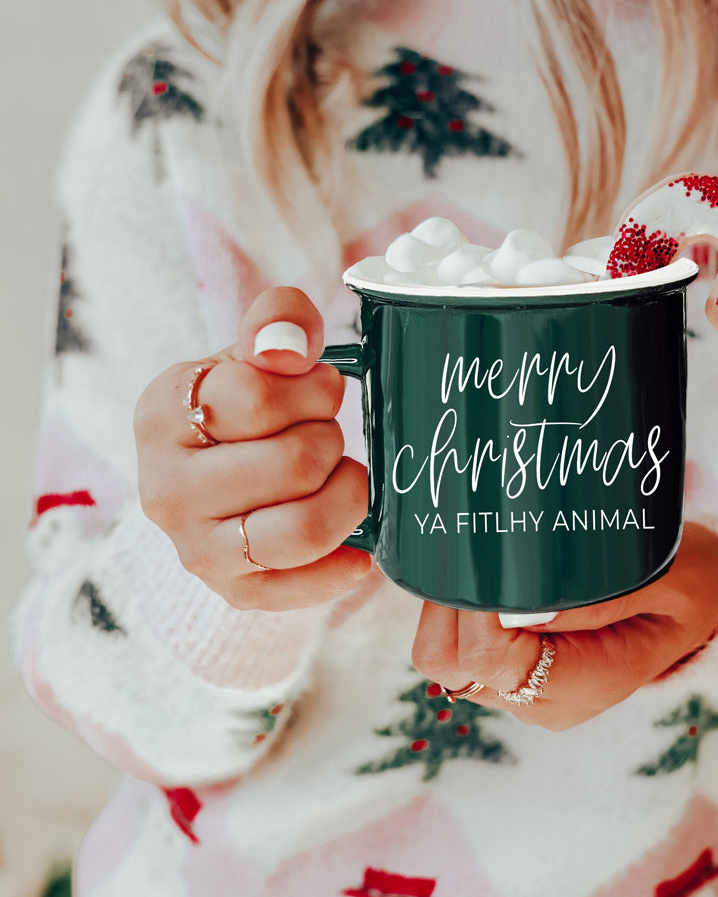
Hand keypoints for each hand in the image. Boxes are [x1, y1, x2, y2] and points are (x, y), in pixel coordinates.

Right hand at [135, 287, 370, 610]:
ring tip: (344, 477)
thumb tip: (287, 349)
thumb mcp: (256, 349)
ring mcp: (195, 547)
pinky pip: (300, 590)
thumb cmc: (243, 403)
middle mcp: (165, 489)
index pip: (257, 397)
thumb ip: (278, 321)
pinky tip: (360, 546)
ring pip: (302, 530)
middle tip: (328, 433)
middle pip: (293, 464)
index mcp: (162, 415)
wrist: (218, 466)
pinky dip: (343, 567)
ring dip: (347, 496)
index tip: (318, 388)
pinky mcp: (231, 590)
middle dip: (331, 439)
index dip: (313, 388)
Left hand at [410, 522, 717, 729]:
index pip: (491, 660)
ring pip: (446, 659)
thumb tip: (523, 604)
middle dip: (446, 605)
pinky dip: (459, 613)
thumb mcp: (665, 581)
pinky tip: (485, 575)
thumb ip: (601, 597)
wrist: (701, 613)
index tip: (484, 559)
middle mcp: (543, 701)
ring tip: (478, 558)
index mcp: (583, 684)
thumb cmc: (688, 587)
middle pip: (451, 665)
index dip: (474, 608)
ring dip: (447, 607)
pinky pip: (462, 650)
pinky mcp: (518, 674)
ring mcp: (526, 692)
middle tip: (471, 551)